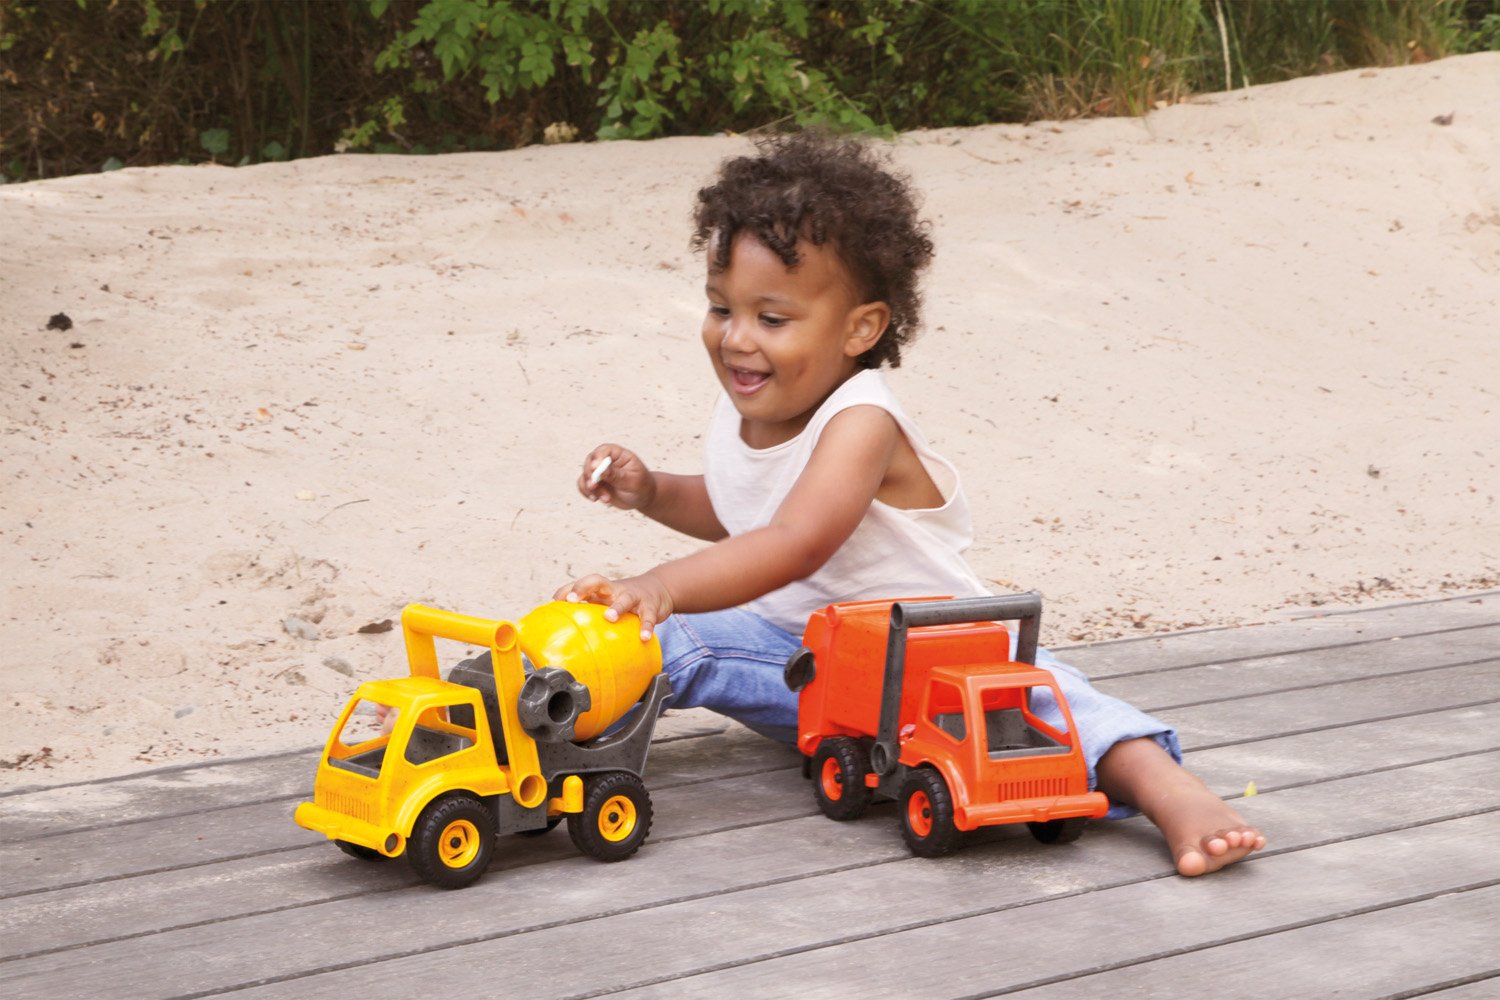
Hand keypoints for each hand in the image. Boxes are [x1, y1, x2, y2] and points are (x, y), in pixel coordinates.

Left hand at [554, 572, 672, 640]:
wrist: (658, 588)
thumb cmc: (624, 598)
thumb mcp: (606, 600)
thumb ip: (589, 611)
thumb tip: (563, 631)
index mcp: (602, 589)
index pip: (580, 584)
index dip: (567, 589)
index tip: (556, 601)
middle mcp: (615, 589)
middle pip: (597, 581)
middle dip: (583, 588)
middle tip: (572, 600)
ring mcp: (633, 596)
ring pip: (625, 598)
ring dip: (617, 607)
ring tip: (610, 617)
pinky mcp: (650, 605)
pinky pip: (648, 616)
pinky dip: (646, 626)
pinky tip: (643, 637)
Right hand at [578, 444, 656, 510]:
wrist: (642, 497)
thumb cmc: (641, 486)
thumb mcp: (633, 481)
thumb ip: (617, 475)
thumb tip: (600, 469)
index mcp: (618, 454)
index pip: (604, 450)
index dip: (597, 457)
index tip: (594, 468)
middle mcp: (606, 460)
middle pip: (590, 461)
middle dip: (590, 475)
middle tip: (593, 486)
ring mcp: (599, 472)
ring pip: (585, 475)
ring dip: (590, 488)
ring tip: (606, 499)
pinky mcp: (595, 483)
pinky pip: (583, 485)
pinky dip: (586, 493)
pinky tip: (596, 500)